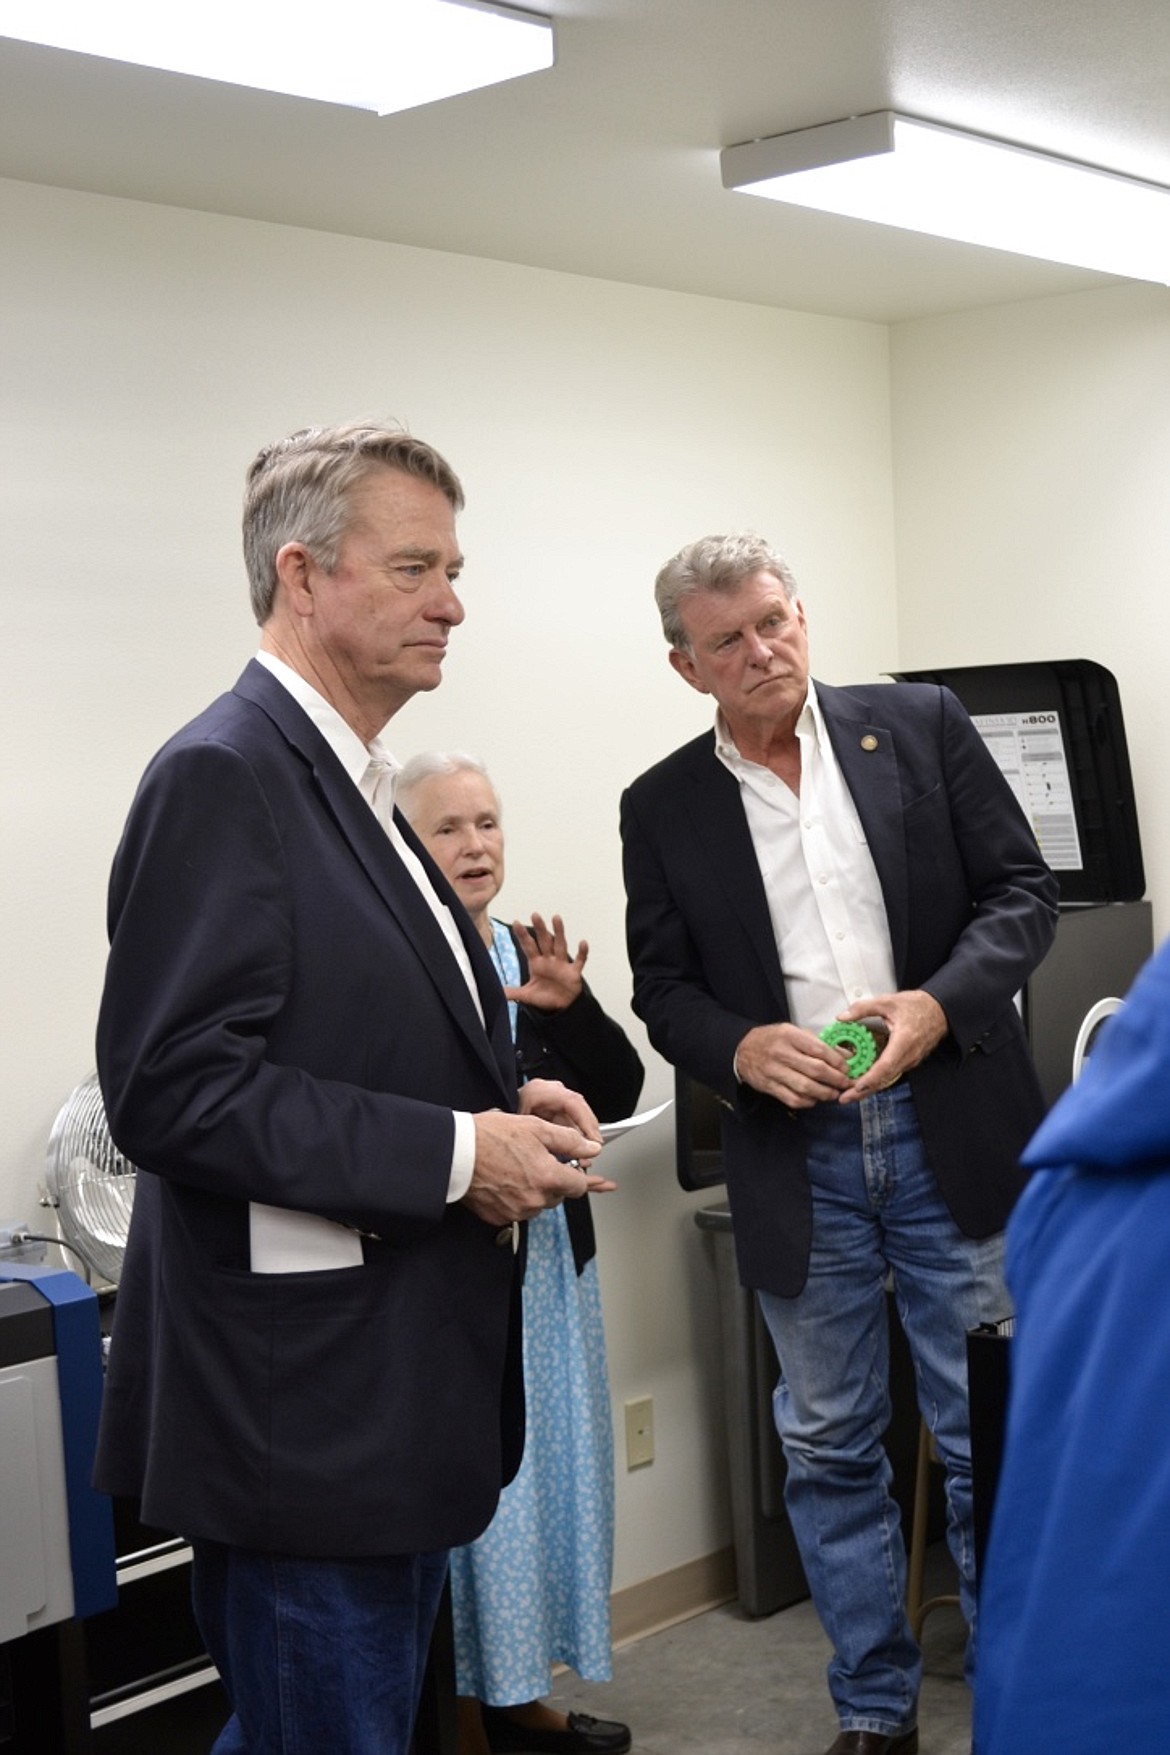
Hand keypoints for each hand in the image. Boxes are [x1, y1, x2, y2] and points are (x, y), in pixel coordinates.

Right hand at [465, 1082, 612, 1227]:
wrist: (455, 1152)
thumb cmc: (491, 1136)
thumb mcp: (536, 1128)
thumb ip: (569, 1141)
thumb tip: (592, 1149)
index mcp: (548, 1178)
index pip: (579, 1186)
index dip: (582, 1176)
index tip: (588, 1176)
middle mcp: (535, 1200)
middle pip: (559, 1195)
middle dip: (555, 1180)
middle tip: (539, 1161)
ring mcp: (516, 1211)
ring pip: (539, 1203)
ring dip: (537, 1190)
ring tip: (518, 1167)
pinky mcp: (499, 1217)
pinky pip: (518, 1210)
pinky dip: (517, 1198)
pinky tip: (506, 1180)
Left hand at [504, 912, 587, 1012]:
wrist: (561, 1006)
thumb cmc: (544, 997)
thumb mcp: (526, 995)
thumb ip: (513, 992)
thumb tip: (498, 992)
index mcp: (536, 963)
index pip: (528, 946)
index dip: (522, 935)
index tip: (516, 922)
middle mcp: (549, 960)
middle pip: (544, 941)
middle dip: (539, 928)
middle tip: (534, 914)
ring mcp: (562, 964)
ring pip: (560, 945)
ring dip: (559, 932)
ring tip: (556, 917)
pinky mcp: (574, 972)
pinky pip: (579, 960)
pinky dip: (582, 952)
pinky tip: (582, 942)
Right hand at [734, 1022, 852, 1109]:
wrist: (742, 1050)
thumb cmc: (772, 1040)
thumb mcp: (793, 1032)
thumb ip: (817, 1043)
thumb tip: (844, 1055)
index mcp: (789, 1035)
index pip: (819, 1050)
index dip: (837, 1061)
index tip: (846, 1068)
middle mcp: (781, 1053)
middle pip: (815, 1070)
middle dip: (836, 1079)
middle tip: (845, 1083)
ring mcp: (774, 1071)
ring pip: (806, 1087)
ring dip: (825, 1093)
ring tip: (833, 1093)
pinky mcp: (769, 1087)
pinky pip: (793, 1099)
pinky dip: (808, 1101)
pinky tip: (815, 1098)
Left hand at [834, 989, 948, 1103]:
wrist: (939, 1010)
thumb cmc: (918, 1006)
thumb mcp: (888, 1002)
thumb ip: (863, 1008)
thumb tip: (843, 1016)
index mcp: (904, 1040)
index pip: (886, 1065)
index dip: (871, 1078)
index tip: (857, 1086)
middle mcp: (909, 1055)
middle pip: (885, 1078)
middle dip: (864, 1091)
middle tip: (845, 1098)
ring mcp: (910, 1060)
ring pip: (887, 1079)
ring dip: (869, 1087)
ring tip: (850, 1093)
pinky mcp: (909, 1061)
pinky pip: (891, 1074)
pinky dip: (877, 1080)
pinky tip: (863, 1082)